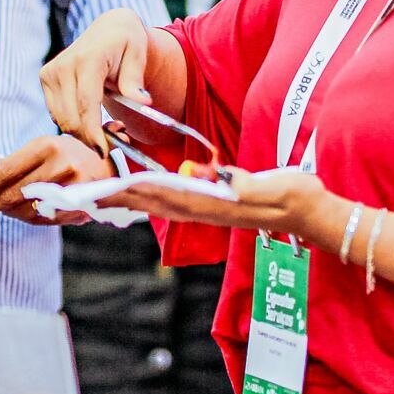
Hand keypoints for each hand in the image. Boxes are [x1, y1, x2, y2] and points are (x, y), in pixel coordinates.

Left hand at [0, 135, 109, 223]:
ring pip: (25, 211)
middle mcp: (60, 166)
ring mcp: (72, 189)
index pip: (4, 170)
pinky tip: (16, 213)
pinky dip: (25, 218)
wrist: (111, 166)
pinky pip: (42, 220)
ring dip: (5, 213)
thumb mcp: (46, 147)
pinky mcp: (80, 208)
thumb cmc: (69, 154)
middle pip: (11, 194)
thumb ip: (19, 165)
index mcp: (47, 145)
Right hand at [41, 9, 151, 149]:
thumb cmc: (126, 42)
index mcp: (87, 58)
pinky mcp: (46, 79)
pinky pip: (58, 115)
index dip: (93, 131)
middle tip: (118, 142)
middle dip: (92, 138)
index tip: (104, 150)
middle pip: (71, 117)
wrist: (108, 29)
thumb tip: (143, 101)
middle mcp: (63, 65)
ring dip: (84, 133)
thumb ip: (135, 79)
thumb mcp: (138, 55)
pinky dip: (75, 124)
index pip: (85, 103)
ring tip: (111, 128)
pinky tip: (95, 120)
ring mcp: (50, 73)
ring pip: (62, 120)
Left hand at [94, 166, 335, 243]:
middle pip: (150, 203)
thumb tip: (225, 179)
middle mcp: (202, 209)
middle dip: (117, 199)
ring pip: (155, 204)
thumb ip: (250, 185)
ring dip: (125, 200)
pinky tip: (133, 192)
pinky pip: (169, 201)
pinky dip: (145, 197)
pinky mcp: (210, 205)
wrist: (310, 213)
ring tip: (96, 195)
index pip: (165, 195)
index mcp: (212, 204)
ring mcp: (205, 209)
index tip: (105, 187)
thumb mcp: (277, 187)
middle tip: (82, 195)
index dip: (133, 190)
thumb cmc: (295, 197)